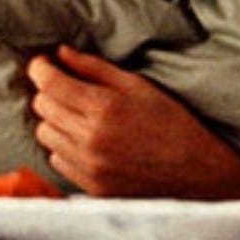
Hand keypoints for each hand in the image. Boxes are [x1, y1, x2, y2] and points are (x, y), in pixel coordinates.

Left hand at [25, 45, 239, 199]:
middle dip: (50, 92)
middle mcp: (90, 139)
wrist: (198, 171)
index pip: (50, 84)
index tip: (43, 63)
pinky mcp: (90, 185)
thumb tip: (61, 53)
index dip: (40, 68)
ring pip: (44, 134)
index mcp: (104, 109)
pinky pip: (56, 159)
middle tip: (68, 88)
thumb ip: (97, 69)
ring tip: (80, 117)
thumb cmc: (174, 123)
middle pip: (42, 107)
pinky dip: (65, 147)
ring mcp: (88, 165)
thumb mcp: (141, 87)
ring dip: (56, 121)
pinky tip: (88, 142)